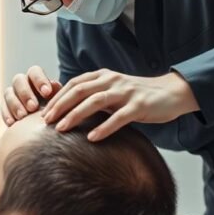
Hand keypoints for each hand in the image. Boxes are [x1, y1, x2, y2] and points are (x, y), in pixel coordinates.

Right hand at [1, 66, 62, 125]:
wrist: (46, 123)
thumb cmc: (55, 108)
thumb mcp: (58, 100)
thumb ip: (57, 92)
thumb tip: (55, 84)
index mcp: (36, 77)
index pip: (34, 72)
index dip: (39, 81)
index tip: (47, 93)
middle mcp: (22, 83)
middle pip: (18, 80)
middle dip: (25, 93)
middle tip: (33, 107)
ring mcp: (12, 94)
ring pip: (8, 94)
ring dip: (15, 105)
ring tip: (23, 116)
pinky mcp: (6, 108)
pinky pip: (3, 109)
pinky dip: (7, 115)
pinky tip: (13, 123)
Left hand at [42, 70, 199, 140]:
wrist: (171, 93)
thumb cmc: (137, 96)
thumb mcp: (112, 92)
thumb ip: (93, 96)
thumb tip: (66, 110)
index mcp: (103, 76)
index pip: (73, 84)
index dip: (56, 97)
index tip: (42, 112)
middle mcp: (112, 81)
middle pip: (79, 91)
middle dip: (59, 106)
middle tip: (45, 121)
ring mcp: (126, 92)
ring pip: (95, 102)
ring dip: (75, 115)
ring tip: (61, 129)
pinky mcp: (139, 106)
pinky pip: (118, 117)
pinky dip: (104, 127)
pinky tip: (92, 138)